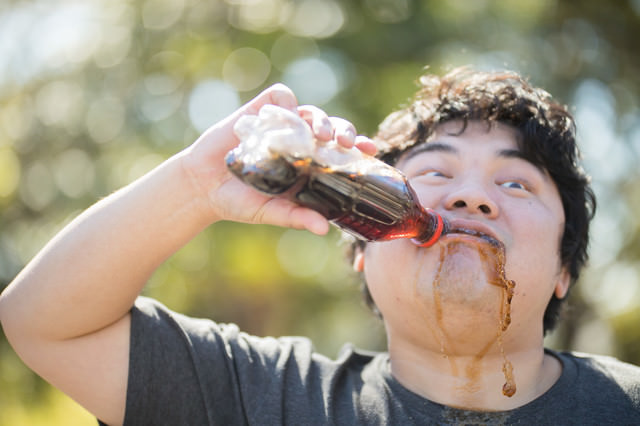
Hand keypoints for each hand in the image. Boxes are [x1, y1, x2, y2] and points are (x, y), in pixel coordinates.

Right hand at [180, 83, 374, 234]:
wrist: (202, 186)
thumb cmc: (240, 202)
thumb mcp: (271, 212)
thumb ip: (296, 216)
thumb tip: (323, 229)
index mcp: (310, 166)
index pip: (342, 153)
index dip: (359, 149)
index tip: (370, 150)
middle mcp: (300, 142)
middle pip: (333, 128)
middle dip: (344, 131)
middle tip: (347, 143)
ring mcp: (282, 124)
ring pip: (312, 111)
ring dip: (322, 118)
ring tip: (321, 134)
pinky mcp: (261, 110)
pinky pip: (282, 97)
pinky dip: (288, 103)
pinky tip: (287, 115)